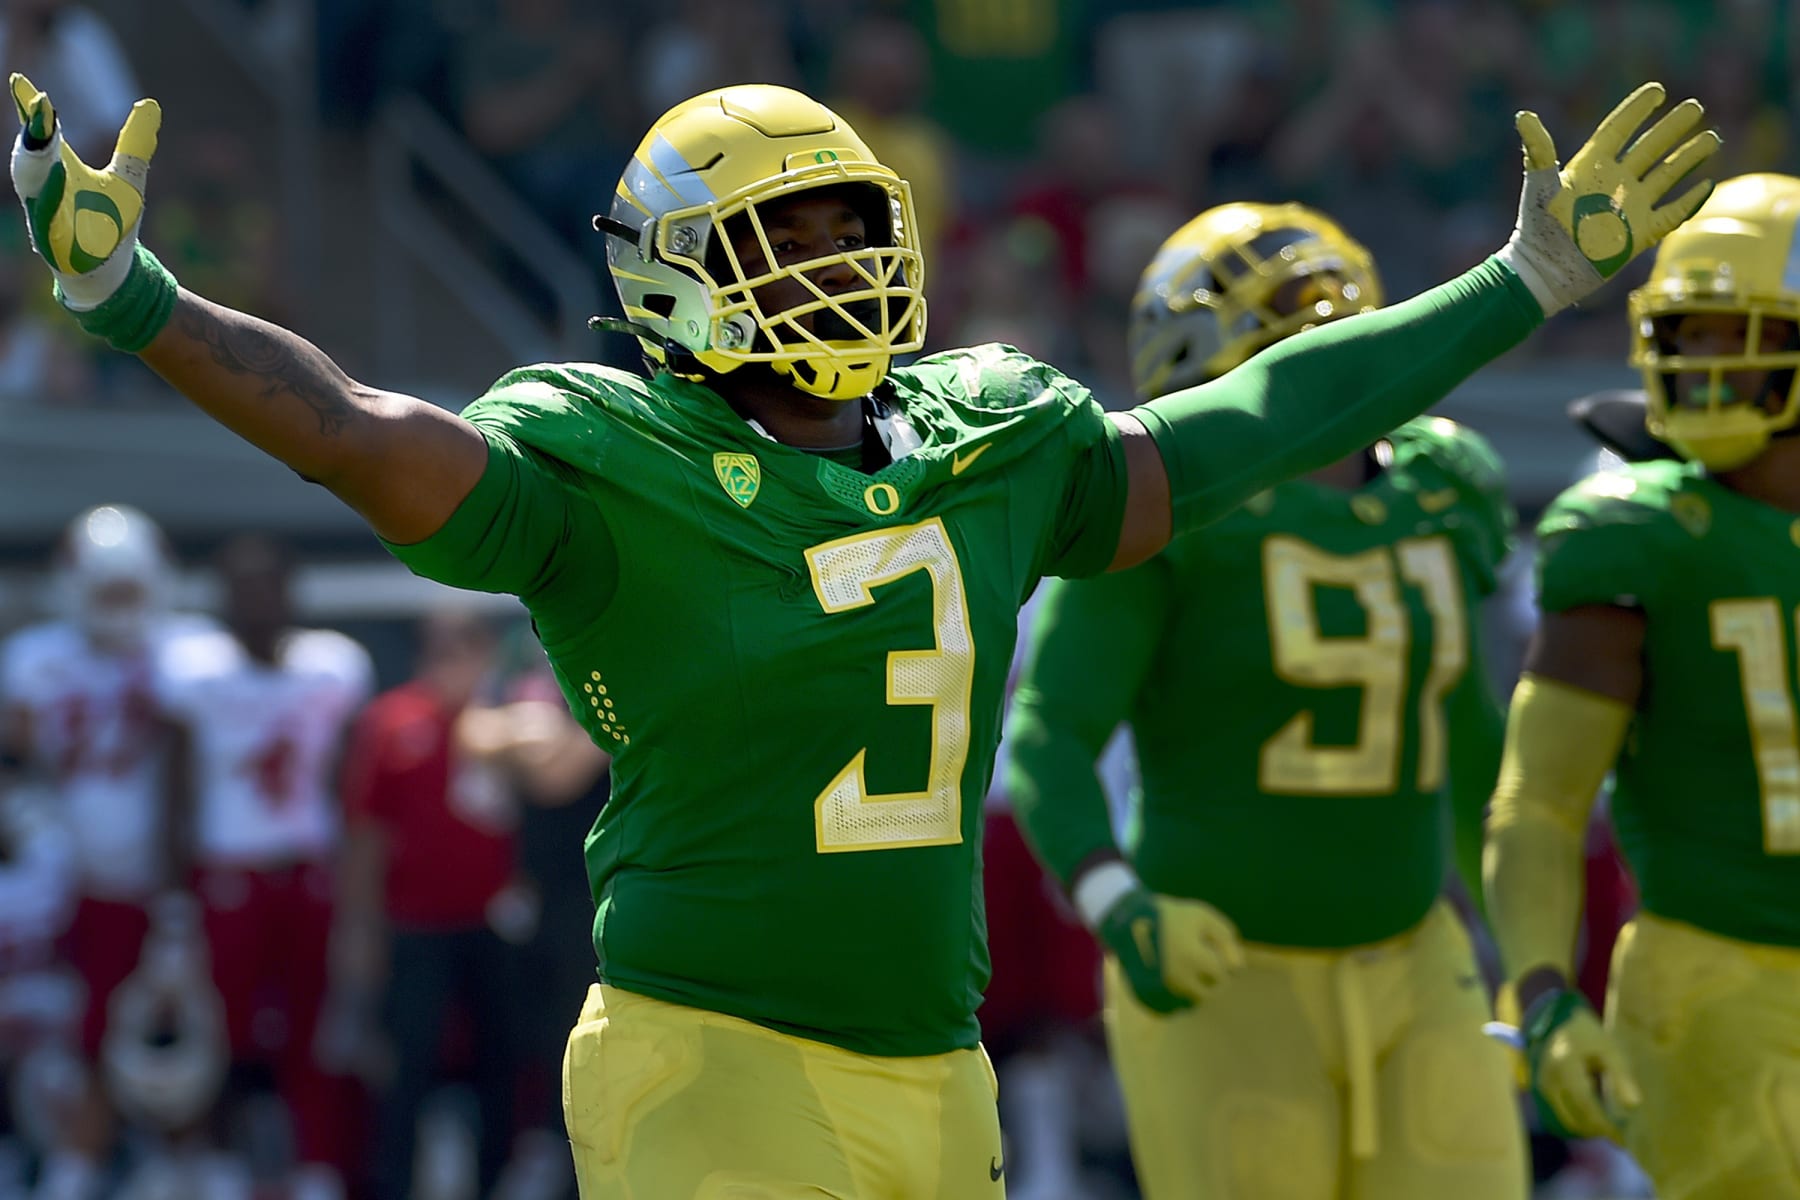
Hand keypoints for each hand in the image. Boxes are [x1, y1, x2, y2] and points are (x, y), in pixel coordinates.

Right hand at [10, 72, 159, 310]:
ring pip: (32, 183)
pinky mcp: (50, 241)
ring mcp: (45, 214)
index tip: (21, 80)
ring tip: (45, 136)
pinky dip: (48, 200)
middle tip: (40, 102)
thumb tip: (151, 104)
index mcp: (60, 168)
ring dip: (37, 160)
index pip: (43, 133)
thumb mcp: (129, 178)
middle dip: (34, 129)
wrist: (112, 270)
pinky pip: (44, 218)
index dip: (32, 108)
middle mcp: (46, 187)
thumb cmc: (112, 223)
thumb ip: (135, 144)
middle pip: (31, 154)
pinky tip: (56, 180)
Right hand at [1076, 862, 1244, 1012]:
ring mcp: (1162, 989)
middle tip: (1206, 967)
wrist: (1127, 919)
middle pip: (1209, 994)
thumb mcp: (1202, 916)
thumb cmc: (1170, 915)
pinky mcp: (1148, 995)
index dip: (1224, 964)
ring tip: (1188, 970)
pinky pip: (1171, 1007)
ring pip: (1191, 1002)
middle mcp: (1179, 978)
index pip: (1223, 976)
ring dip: (1195, 990)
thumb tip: (1238, 966)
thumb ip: (1226, 938)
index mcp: (1194, 958)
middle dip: (1212, 982)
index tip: (1216, 954)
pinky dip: (1176, 998)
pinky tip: (1174, 980)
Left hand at [1499, 82, 1719, 315]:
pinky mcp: (1639, 234)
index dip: (1636, 110)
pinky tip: (1706, 185)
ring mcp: (1629, 207)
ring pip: (1666, 175)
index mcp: (1591, 167)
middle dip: (1672, 128)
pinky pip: (1671, 214)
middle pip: (1649, 148)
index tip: (1657, 90)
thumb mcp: (1539, 186)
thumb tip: (1523, 116)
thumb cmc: (1537, 228)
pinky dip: (1690, 201)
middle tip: (1695, 107)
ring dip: (1688, 157)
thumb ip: (1539, 151)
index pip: (1618, 130)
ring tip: (1712, 138)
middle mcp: (1614, 182)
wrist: (1545, 271)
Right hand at [1523, 988, 1640, 1142]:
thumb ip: (1622, 1076)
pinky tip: (1594, 1118)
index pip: (1585, 1104)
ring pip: (1565, 1119)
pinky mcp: (1543, 1090)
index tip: (1622, 1139)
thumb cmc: (1590, 1036)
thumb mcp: (1610, 1050)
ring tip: (1608, 1128)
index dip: (1603, 1124)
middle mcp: (1550, 1078)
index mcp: (1566, 1066)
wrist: (1560, 1023)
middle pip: (1573, 1117)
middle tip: (1619, 1137)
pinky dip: (1577, 1121)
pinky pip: (1560, 1114)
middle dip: (1596, 1130)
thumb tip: (1634, 1106)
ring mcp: (1543, 1085)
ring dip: (1586, 1128)